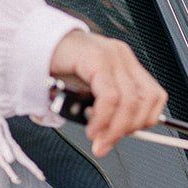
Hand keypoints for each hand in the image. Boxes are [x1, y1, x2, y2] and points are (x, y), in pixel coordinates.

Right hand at [49, 29, 166, 156]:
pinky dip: (103, 118)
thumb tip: (115, 134)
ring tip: (98, 139)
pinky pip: (109, 96)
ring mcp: (111, 56)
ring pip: (130, 101)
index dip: (144, 121)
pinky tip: (92, 127)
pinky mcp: (96, 59)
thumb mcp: (88, 90)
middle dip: (128, 130)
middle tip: (107, 143)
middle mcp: (122, 58)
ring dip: (115, 128)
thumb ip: (105, 108)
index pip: (155, 96)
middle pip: (146, 101)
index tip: (125, 135)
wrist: (32, 44)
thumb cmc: (58, 68)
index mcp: (126, 64)